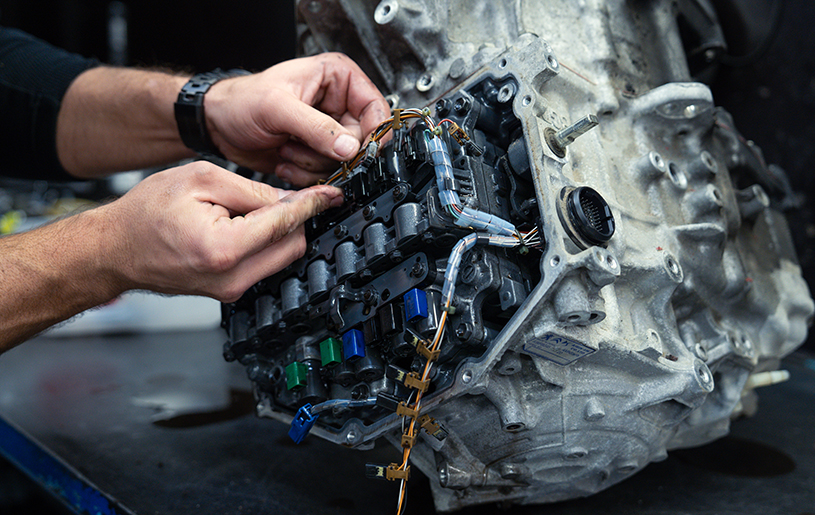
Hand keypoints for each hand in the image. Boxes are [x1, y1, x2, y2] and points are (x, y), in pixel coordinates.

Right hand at [101, 161, 342, 301]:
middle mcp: (232, 279)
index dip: (312, 204)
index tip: (332, 194)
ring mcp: (231, 290)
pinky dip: (266, 243)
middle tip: (291, 194)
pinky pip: (264, 265)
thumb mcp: (199, 180)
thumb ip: (251, 190)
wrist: (115, 250)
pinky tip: (247, 224)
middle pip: (293, 246)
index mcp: (224, 249)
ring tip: (255, 208)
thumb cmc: (145, 214)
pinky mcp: (229, 292)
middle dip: (297, 218)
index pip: (285, 224)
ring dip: (282, 231)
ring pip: (282, 257)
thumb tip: (289, 199)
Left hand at [204, 53, 390, 186]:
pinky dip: (304, 174)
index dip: (372, 134)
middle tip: (300, 144)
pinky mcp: (316, 152)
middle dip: (328, 152)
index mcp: (337, 78)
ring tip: (286, 148)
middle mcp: (337, 104)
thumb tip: (350, 148)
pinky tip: (284, 159)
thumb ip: (316, 128)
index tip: (358, 153)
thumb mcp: (278, 109)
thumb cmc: (241, 101)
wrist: (218, 123)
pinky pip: (326, 173)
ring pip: (343, 162)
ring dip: (311, 163)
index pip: (375, 108)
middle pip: (360, 142)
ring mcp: (327, 131)